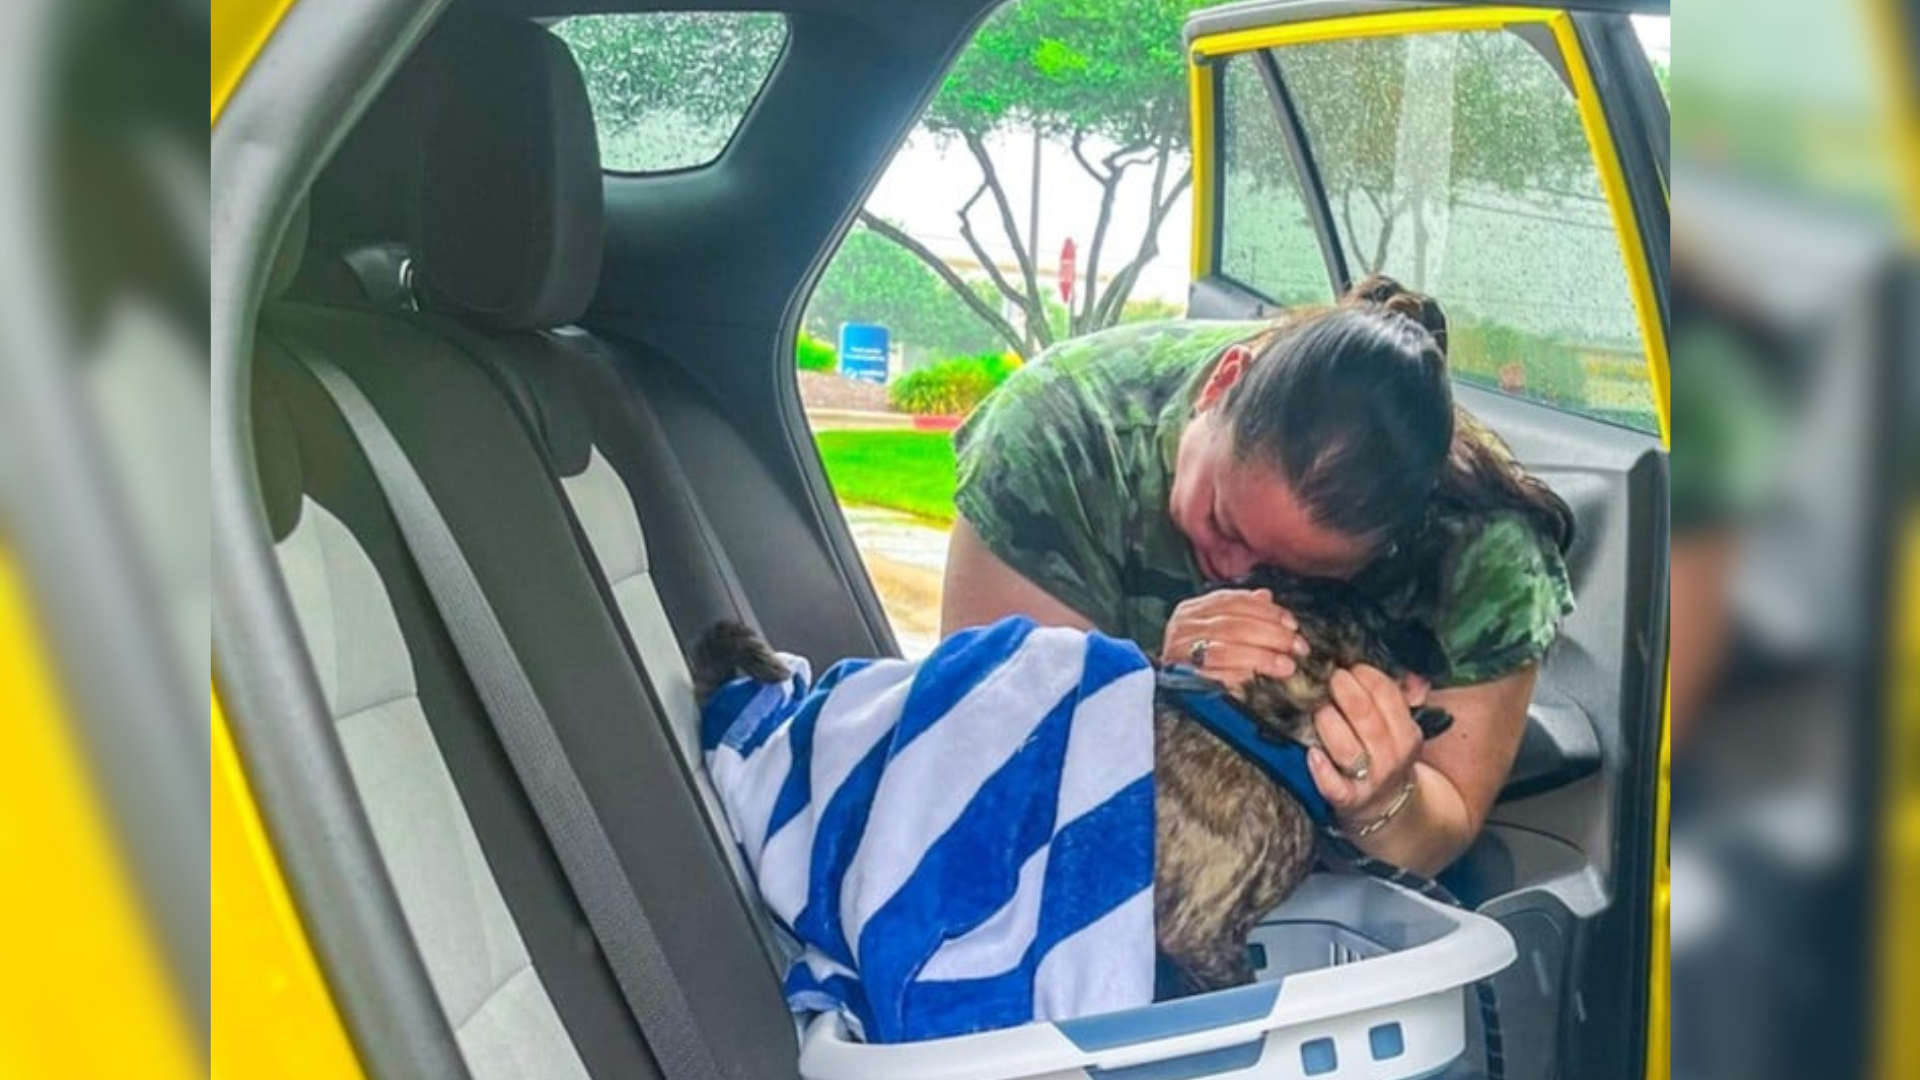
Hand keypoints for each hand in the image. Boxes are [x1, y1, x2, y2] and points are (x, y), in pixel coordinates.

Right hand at [1160, 588, 1309, 690]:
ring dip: (1261, 657)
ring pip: (1226, 649)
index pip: (1234, 601)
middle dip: (1271, 635)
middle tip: (1296, 647)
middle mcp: (1182, 627)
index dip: (1268, 612)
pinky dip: (1239, 676)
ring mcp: (1179, 653)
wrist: (1170, 694)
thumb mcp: (1218, 628)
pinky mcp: (1180, 679)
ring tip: (1286, 665)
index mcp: (1192, 610)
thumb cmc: (1198, 658)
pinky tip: (1259, 680)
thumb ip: (1241, 611)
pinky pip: (1214, 676)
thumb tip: (1266, 596)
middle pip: (1233, 625)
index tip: (1292, 625)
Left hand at [1306, 665, 1425, 822]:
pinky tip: (1311, 754)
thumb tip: (1407, 673)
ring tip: (1317, 708)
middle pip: (1366, 718)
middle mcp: (1391, 758)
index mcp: (1407, 735)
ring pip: (1347, 748)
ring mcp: (1369, 780)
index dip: (1366, 675)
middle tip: (1329, 678)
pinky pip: (1334, 787)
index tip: (1349, 666)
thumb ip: (1401, 698)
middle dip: (1344, 691)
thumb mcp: (1401, 729)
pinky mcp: (1347, 800)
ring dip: (1329, 723)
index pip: (1389, 696)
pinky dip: (1322, 771)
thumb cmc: (1385, 757)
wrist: (1388, 809)